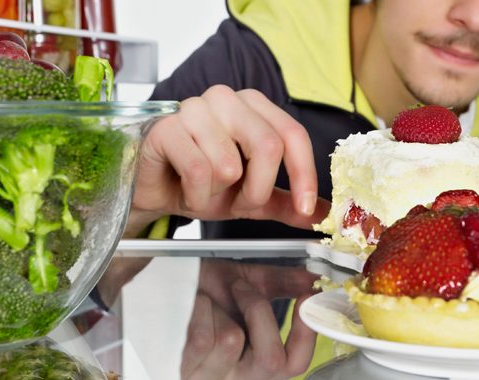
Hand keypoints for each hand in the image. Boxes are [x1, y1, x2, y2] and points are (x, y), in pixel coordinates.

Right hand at [130, 85, 329, 231]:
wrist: (154, 189)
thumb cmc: (201, 184)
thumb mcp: (251, 196)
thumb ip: (286, 201)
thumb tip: (324, 215)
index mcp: (254, 107)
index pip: (292, 134)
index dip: (304, 174)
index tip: (306, 209)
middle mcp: (227, 99)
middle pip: (267, 147)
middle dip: (257, 190)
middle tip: (240, 203)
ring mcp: (194, 108)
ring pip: (230, 164)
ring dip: (218, 194)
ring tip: (204, 192)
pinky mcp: (166, 128)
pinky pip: (198, 171)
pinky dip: (196, 195)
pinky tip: (186, 192)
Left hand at [180, 260, 318, 379]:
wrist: (156, 288)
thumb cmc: (200, 290)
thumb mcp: (242, 282)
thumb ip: (279, 282)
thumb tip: (314, 279)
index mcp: (256, 361)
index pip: (295, 364)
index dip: (306, 334)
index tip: (306, 298)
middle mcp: (236, 379)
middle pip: (270, 361)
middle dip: (259, 311)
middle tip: (242, 288)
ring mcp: (207, 379)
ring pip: (232, 342)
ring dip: (219, 307)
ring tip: (204, 300)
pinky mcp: (179, 372)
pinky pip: (202, 339)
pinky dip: (197, 311)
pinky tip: (187, 308)